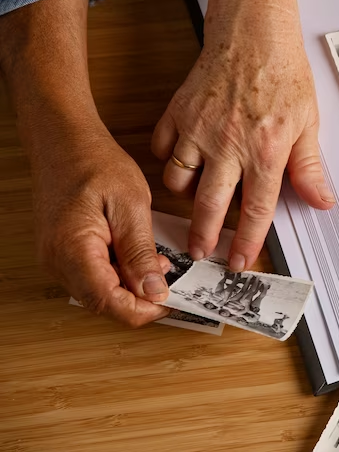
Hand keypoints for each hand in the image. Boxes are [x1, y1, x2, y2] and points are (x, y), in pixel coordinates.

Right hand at [33, 125, 170, 327]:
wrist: (64, 143)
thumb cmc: (94, 163)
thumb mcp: (131, 205)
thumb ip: (141, 253)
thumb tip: (154, 291)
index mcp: (73, 250)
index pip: (108, 302)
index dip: (143, 309)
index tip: (170, 299)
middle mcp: (56, 262)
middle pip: (102, 303)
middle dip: (139, 298)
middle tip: (169, 276)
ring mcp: (55, 260)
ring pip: (98, 293)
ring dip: (130, 286)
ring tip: (154, 260)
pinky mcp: (61, 255)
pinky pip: (91, 278)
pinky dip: (117, 274)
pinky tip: (135, 254)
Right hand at [152, 0, 334, 271]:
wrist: (253, 33)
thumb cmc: (284, 74)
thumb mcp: (308, 123)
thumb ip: (309, 167)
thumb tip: (322, 201)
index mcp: (266, 151)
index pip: (256, 210)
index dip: (248, 241)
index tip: (240, 261)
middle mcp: (229, 145)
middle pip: (210, 205)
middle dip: (203, 236)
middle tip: (201, 252)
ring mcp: (198, 129)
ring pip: (178, 180)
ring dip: (186, 196)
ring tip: (197, 198)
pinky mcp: (178, 113)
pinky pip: (163, 149)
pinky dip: (169, 161)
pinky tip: (182, 161)